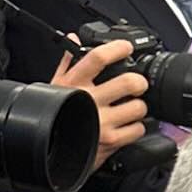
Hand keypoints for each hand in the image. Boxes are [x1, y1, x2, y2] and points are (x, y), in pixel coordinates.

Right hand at [52, 38, 149, 169]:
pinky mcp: (112, 141)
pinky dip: (138, 127)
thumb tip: (74, 39)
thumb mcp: (55, 87)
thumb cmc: (56, 117)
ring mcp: (102, 122)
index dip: (116, 49)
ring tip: (132, 108)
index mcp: (74, 83)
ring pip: (138, 107)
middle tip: (139, 84)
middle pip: (128, 82)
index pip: (97, 58)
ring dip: (140, 107)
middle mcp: (89, 101)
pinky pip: (138, 129)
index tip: (126, 47)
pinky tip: (128, 125)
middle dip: (140, 82)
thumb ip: (67, 62)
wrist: (51, 153)